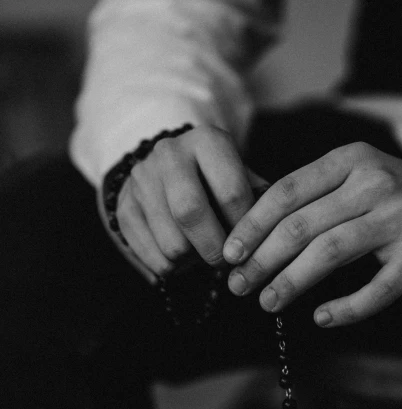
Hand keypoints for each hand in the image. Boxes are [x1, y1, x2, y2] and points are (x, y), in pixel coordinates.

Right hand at [97, 125, 267, 282]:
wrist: (167, 169)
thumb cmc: (217, 180)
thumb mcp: (241, 177)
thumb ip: (259, 201)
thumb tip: (271, 233)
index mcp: (207, 141)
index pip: (231, 192)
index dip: (245, 227)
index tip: (250, 243)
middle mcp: (169, 153)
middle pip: (190, 212)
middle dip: (214, 248)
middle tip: (225, 261)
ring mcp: (142, 179)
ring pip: (171, 242)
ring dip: (193, 261)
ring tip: (202, 254)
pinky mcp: (124, 207)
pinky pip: (153, 257)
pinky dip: (173, 268)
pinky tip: (182, 256)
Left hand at [222, 142, 401, 326]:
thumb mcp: (364, 179)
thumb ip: (319, 196)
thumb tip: (257, 227)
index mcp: (351, 161)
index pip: (287, 191)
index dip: (251, 224)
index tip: (228, 253)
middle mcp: (373, 184)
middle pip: (300, 225)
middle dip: (261, 260)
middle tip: (238, 285)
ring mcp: (399, 218)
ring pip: (328, 253)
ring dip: (290, 283)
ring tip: (267, 302)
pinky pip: (376, 288)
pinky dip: (345, 308)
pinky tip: (322, 317)